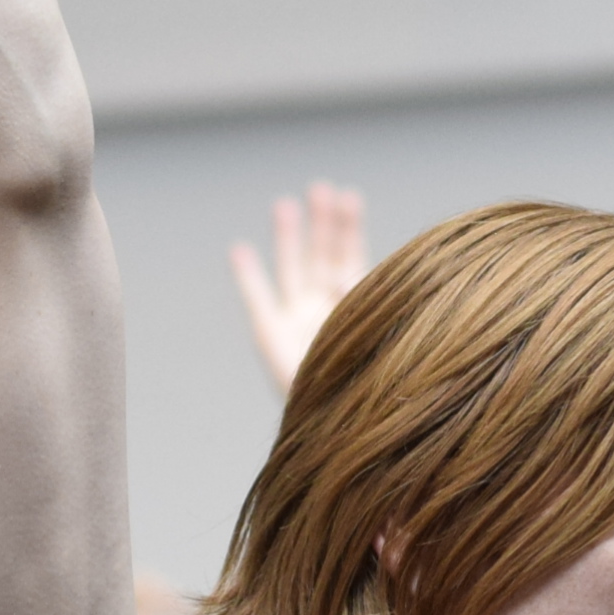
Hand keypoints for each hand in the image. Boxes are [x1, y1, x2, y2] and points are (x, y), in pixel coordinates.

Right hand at [232, 181, 370, 393]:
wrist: (343, 426)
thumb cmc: (371, 382)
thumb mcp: (373, 332)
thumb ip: (358, 302)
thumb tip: (340, 277)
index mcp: (356, 307)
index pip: (351, 257)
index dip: (349, 228)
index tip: (349, 196)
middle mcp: (325, 309)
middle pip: (322, 255)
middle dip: (321, 223)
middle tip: (321, 188)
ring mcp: (297, 320)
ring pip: (291, 268)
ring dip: (287, 238)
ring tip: (285, 204)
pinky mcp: (271, 337)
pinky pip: (257, 299)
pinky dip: (248, 276)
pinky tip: (240, 250)